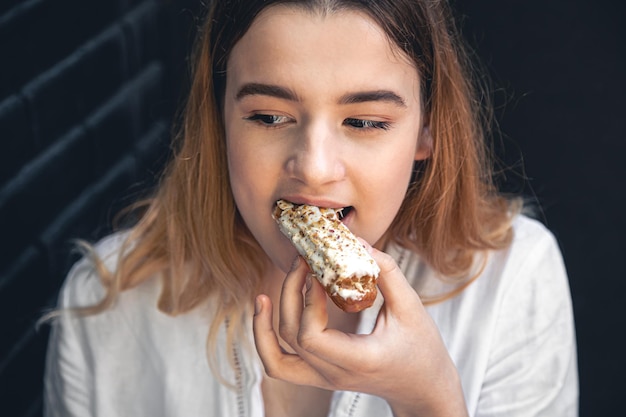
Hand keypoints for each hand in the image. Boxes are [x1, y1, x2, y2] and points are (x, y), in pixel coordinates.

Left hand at [253, 245, 468, 416]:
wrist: (423, 389)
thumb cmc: (423, 350)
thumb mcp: (412, 308)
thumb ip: (388, 274)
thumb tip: (359, 243)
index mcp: (358, 360)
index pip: (311, 337)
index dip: (308, 301)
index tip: (319, 272)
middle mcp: (335, 374)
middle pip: (292, 337)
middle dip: (289, 293)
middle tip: (301, 262)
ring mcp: (324, 379)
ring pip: (275, 359)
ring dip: (264, 325)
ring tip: (264, 295)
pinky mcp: (319, 375)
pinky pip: (279, 365)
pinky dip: (265, 341)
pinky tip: (266, 313)